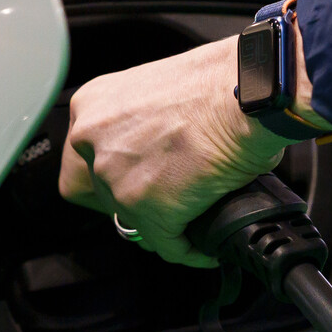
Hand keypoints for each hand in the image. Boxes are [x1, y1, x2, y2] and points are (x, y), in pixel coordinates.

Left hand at [59, 36, 300, 267]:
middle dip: (134, 202)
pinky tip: (206, 245)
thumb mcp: (156, 92)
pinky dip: (190, 250)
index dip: (107, 178)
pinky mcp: (148, 208)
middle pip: (101, 194)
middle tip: (166, 201)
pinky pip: (169, 245)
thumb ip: (141, 126)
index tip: (132, 181)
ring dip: (162, 225)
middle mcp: (92, 140)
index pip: (81, 159)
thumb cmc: (220, 81)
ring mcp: (116, 176)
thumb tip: (158, 156)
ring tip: (191, 221)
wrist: (250, 93)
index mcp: (92, 106)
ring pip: (132, 222)